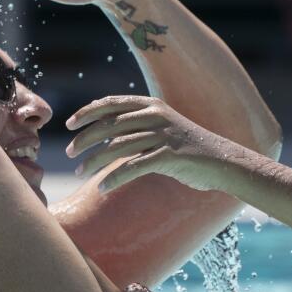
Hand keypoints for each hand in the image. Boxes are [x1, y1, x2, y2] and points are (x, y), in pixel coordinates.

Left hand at [65, 96, 235, 192]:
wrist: (222, 161)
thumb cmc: (187, 148)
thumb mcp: (161, 128)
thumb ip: (136, 127)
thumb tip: (104, 136)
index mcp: (151, 105)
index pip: (111, 103)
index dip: (87, 112)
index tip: (69, 125)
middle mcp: (155, 116)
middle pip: (109, 125)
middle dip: (84, 139)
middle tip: (69, 153)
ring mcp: (162, 135)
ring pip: (117, 147)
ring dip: (94, 161)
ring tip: (80, 173)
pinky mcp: (168, 156)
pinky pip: (133, 167)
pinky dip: (114, 179)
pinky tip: (102, 189)